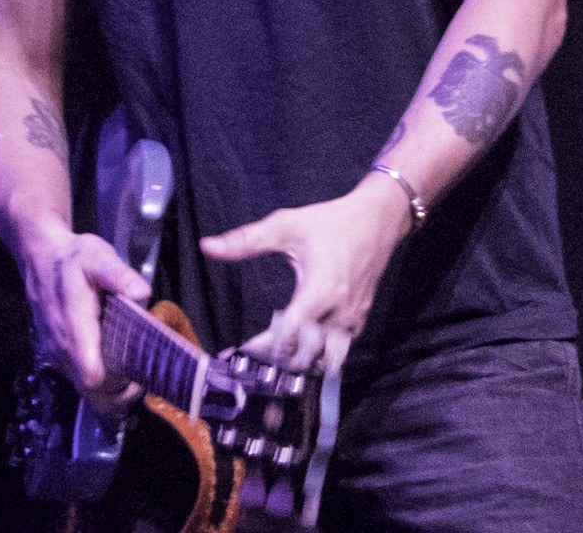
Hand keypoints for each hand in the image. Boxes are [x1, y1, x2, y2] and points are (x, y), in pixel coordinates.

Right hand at [17, 220, 151, 413]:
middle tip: (141, 373)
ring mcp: (56, 355)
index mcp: (74, 328)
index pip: (94, 378)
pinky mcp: (55, 356)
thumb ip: (120, 275)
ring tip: (130, 368)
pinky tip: (113, 360)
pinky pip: (78, 382)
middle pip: (93, 394)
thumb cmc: (73, 258)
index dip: (119, 384)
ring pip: (86, 392)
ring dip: (111, 390)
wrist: (40, 256)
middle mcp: (62, 349)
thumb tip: (143, 293)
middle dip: (121, 393)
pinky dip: (99, 382)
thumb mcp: (98, 257)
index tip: (140, 371)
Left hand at [199, 173, 411, 373]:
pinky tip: (303, 342)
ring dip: (301, 361)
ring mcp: (352, 320)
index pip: (287, 336)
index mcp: (318, 292)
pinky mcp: (360, 321)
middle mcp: (338, 313)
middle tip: (256, 351)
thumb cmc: (329, 222)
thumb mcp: (284, 225)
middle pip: (305, 356)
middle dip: (279, 358)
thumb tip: (207, 246)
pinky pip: (339, 350)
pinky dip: (319, 354)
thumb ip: (245, 240)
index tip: (243, 347)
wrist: (375, 221)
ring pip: (325, 360)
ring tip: (278, 352)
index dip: (262, 346)